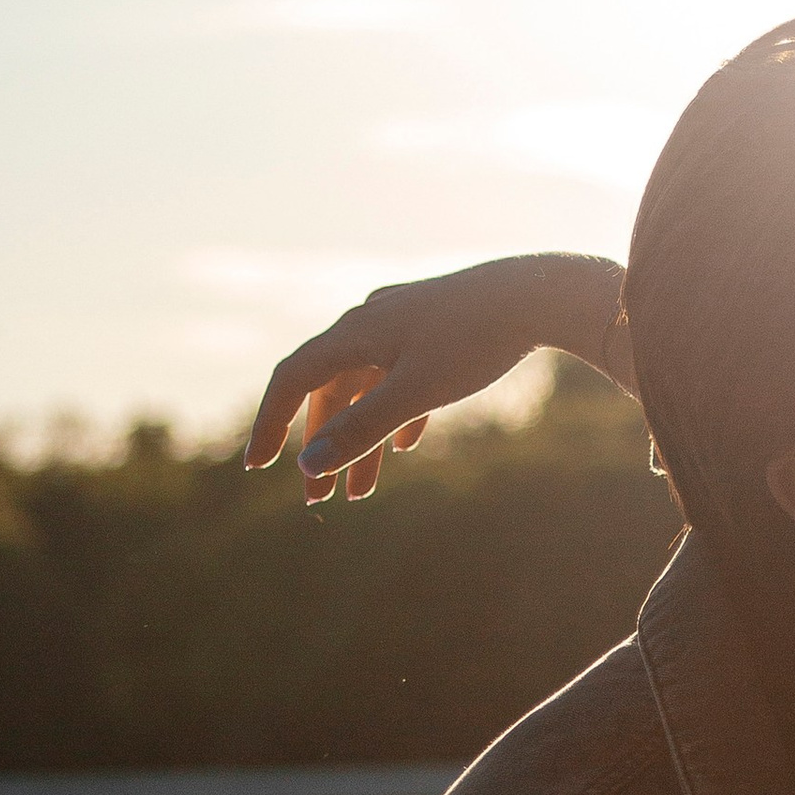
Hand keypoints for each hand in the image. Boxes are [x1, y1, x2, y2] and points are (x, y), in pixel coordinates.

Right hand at [244, 252, 629, 497]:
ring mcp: (402, 325)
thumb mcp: (414, 392)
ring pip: (367, 391)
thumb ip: (361, 429)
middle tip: (318, 500)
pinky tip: (408, 447)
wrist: (538, 294)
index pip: (292, 380)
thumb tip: (308, 464)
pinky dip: (396, 416)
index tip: (256, 468)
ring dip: (361, 441)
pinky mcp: (435, 332)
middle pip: (329, 392)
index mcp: (354, 333)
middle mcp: (369, 324)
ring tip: (360, 493)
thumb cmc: (475, 340)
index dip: (269, 424)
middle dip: (322, 448)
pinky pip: (401, 379)